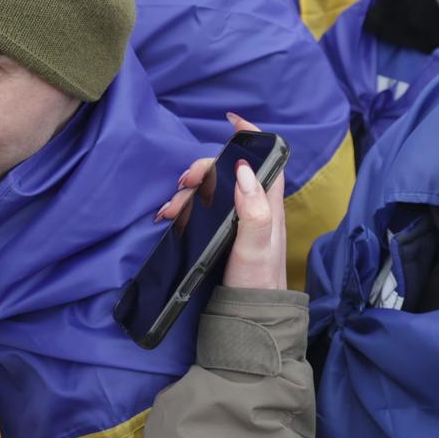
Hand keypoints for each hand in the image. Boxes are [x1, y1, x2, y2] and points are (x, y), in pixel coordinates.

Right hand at [156, 114, 287, 292]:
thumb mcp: (257, 246)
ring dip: (189, 192)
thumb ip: (254, 209)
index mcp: (268, 203)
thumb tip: (244, 170)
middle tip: (183, 183)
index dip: (252, 137)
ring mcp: (239, 220)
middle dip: (203, 170)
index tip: (232, 121)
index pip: (265, 159)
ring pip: (212, 190)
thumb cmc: (257, 281)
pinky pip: (203, 209)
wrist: (250, 316)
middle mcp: (256, 206)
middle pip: (229, 172)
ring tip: (170, 209)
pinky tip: (171, 216)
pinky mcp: (224, 234)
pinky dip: (186, 207)